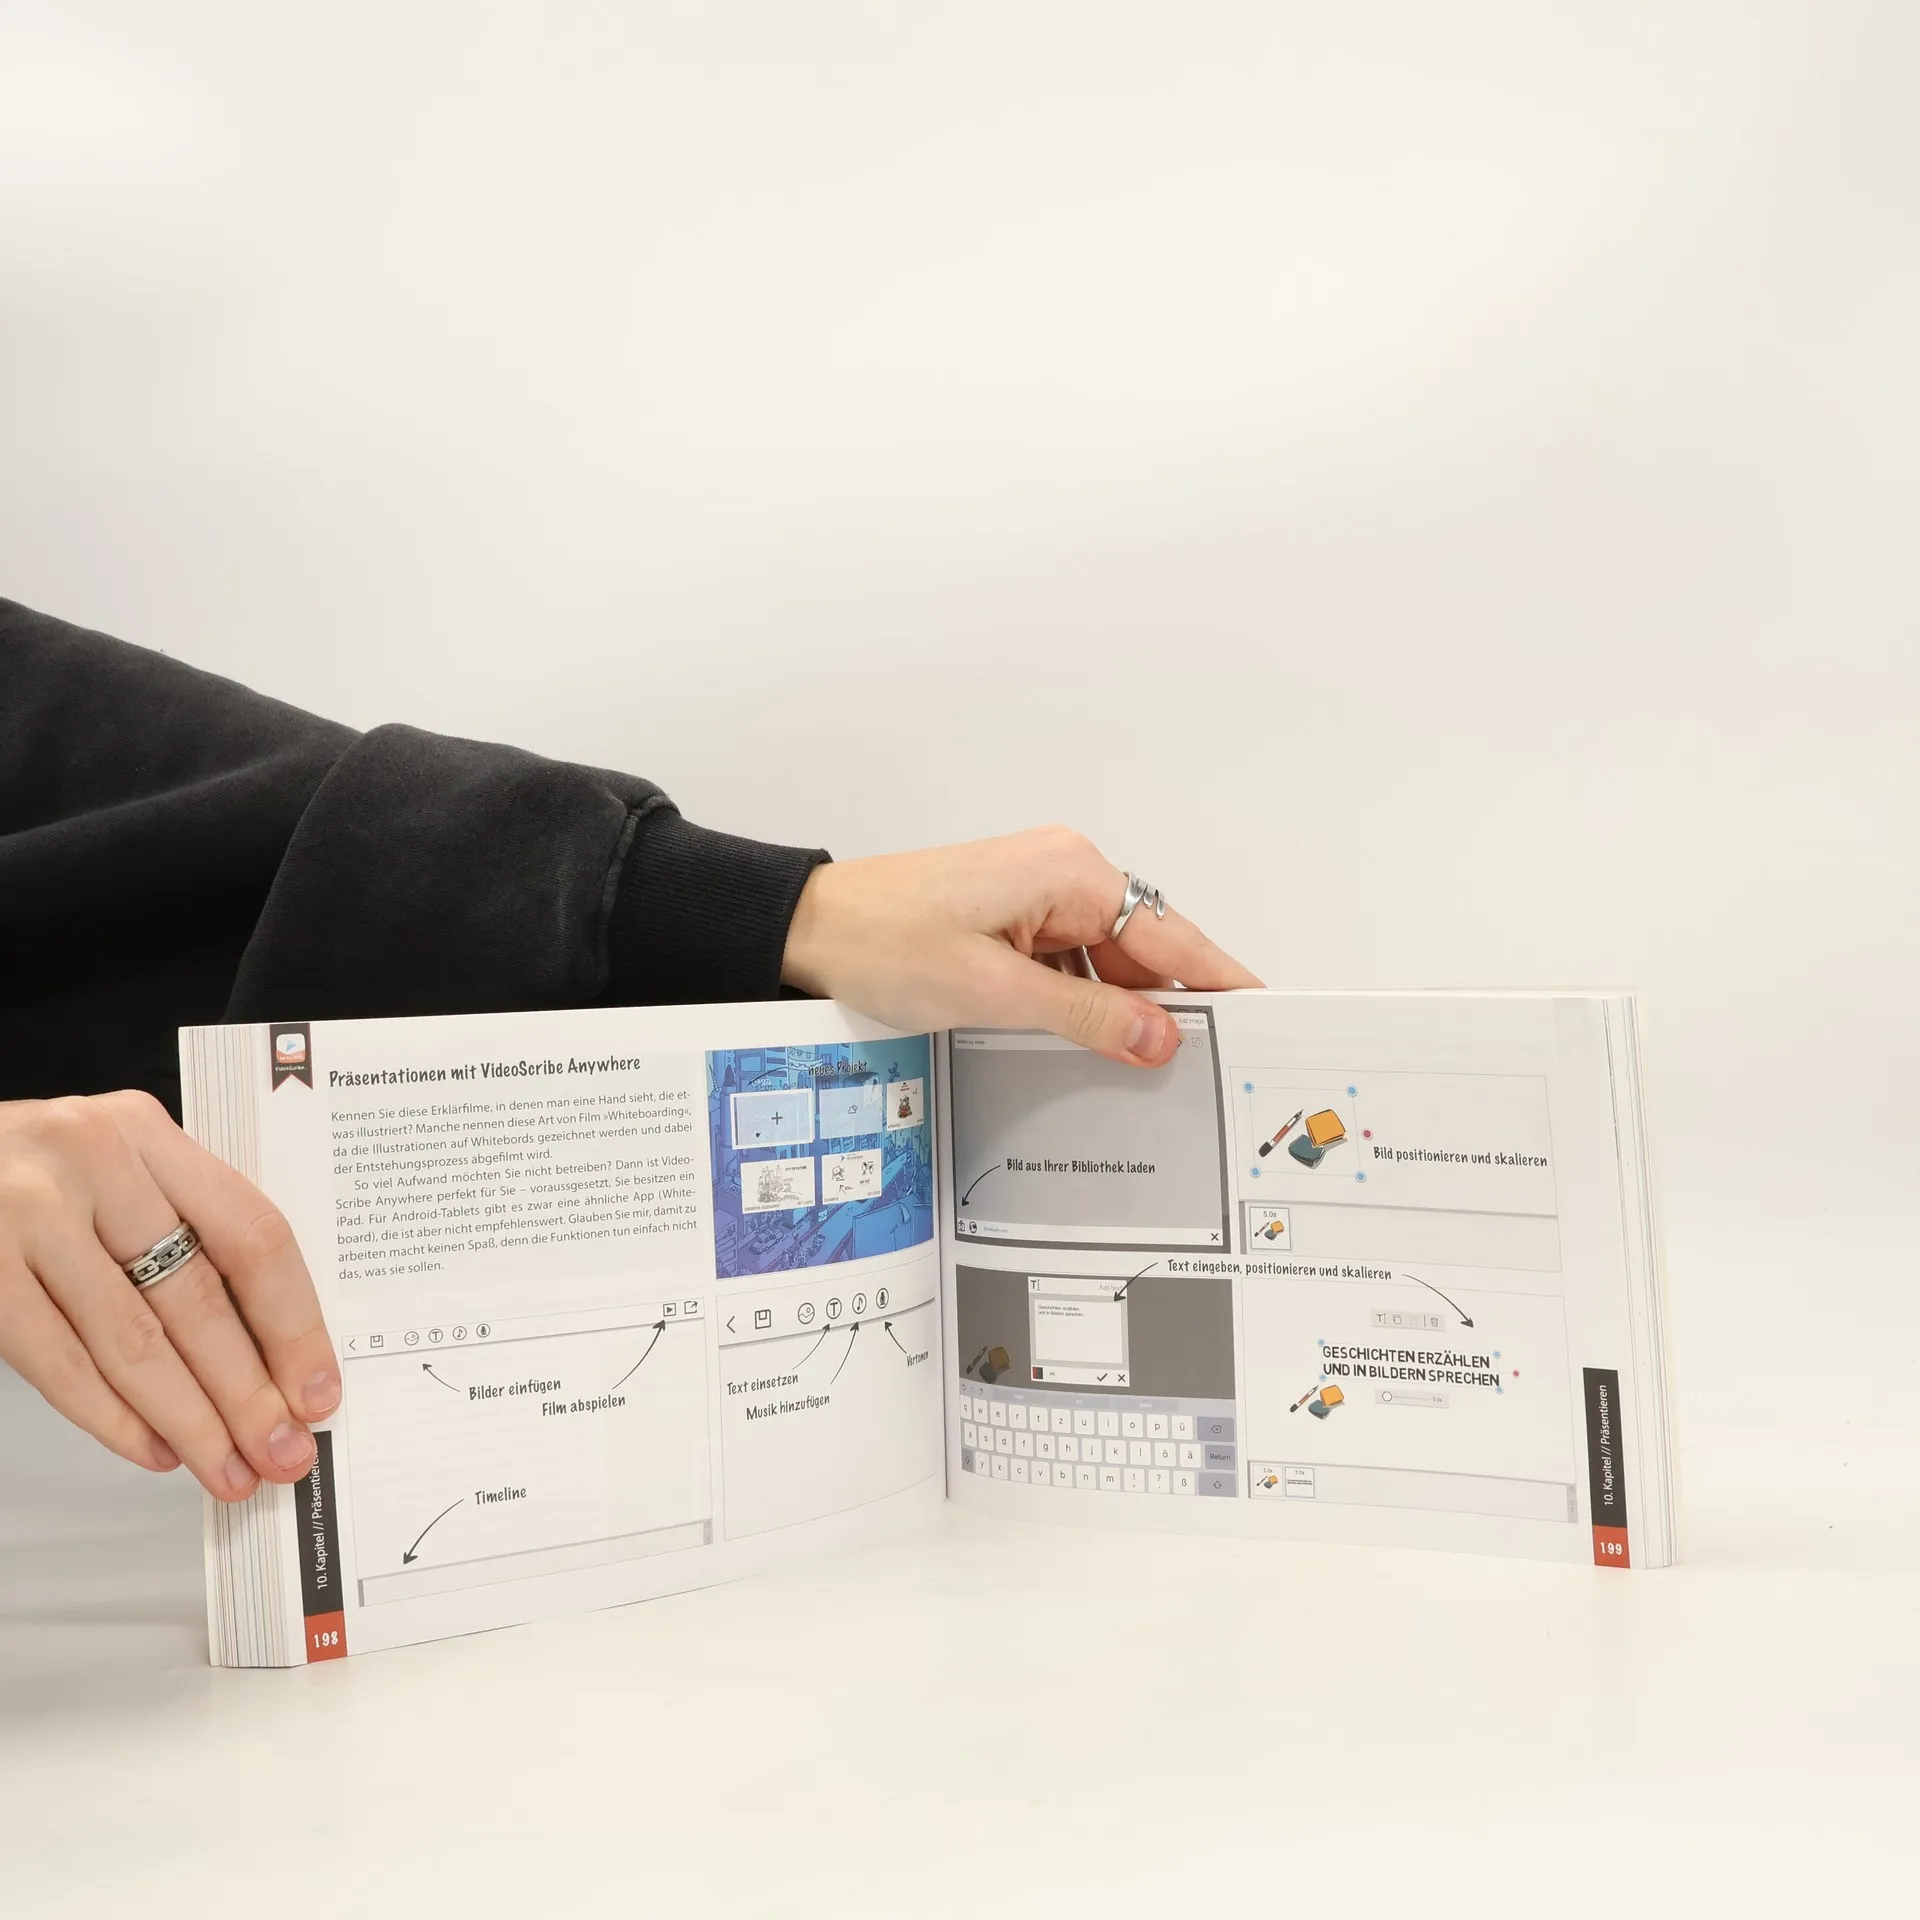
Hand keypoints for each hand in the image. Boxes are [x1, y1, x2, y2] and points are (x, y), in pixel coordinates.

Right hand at [0, 1092, 337, 1497]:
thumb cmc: (29, 1168)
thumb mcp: (116, 1166)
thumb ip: (185, 1226)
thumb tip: (269, 1348)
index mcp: (147, 1133)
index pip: (251, 1235)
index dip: (293, 1323)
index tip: (317, 1388)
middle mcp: (94, 1164)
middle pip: (197, 1297)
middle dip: (248, 1392)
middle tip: (282, 1451)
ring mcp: (30, 1217)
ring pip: (132, 1341)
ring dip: (189, 1420)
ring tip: (226, 1467)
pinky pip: (58, 1364)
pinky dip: (113, 1418)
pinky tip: (154, 1449)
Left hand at [781, 827, 1261, 1064]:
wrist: (809, 929)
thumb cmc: (883, 940)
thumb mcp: (994, 992)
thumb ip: (1087, 1017)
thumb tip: (1160, 1037)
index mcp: (1071, 873)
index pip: (1172, 936)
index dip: (1219, 983)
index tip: (1262, 1016)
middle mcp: (1063, 872)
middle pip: (1144, 950)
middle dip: (1167, 1008)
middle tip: (1203, 1068)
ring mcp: (1037, 894)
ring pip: (1107, 963)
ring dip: (1117, 1012)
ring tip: (1142, 1072)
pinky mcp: (1013, 918)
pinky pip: (1071, 964)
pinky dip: (1082, 1004)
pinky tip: (1087, 1048)